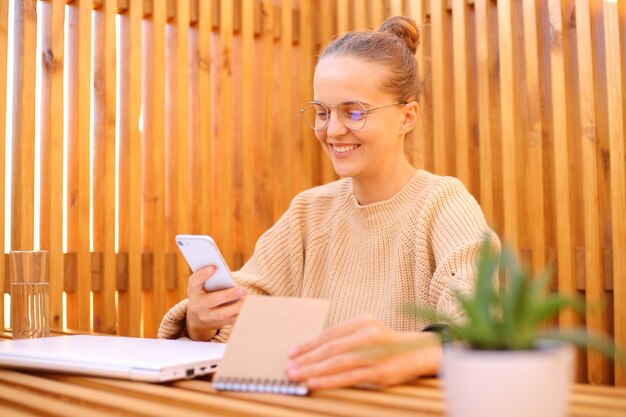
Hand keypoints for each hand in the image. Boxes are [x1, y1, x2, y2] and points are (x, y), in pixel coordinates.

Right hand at [186, 266, 246, 340]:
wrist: (198, 317)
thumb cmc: (204, 293)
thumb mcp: (202, 286)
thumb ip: (212, 279)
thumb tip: (227, 274)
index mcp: (193, 292)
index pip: (194, 282)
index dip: (202, 275)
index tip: (213, 267)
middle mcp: (198, 305)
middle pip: (212, 300)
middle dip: (228, 295)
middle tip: (243, 290)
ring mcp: (207, 317)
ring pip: (223, 314)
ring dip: (237, 306)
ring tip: (248, 299)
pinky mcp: (218, 323)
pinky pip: (231, 320)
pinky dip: (241, 314)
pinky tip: (250, 307)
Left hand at [285, 315, 441, 389]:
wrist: (419, 353)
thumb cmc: (386, 343)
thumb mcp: (368, 331)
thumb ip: (346, 338)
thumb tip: (313, 351)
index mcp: (363, 321)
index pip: (329, 334)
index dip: (309, 344)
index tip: (292, 352)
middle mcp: (368, 335)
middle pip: (330, 348)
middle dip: (306, 359)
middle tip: (289, 367)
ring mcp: (374, 354)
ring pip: (337, 363)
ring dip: (313, 371)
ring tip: (296, 376)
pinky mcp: (379, 372)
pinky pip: (349, 377)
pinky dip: (329, 381)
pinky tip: (315, 383)